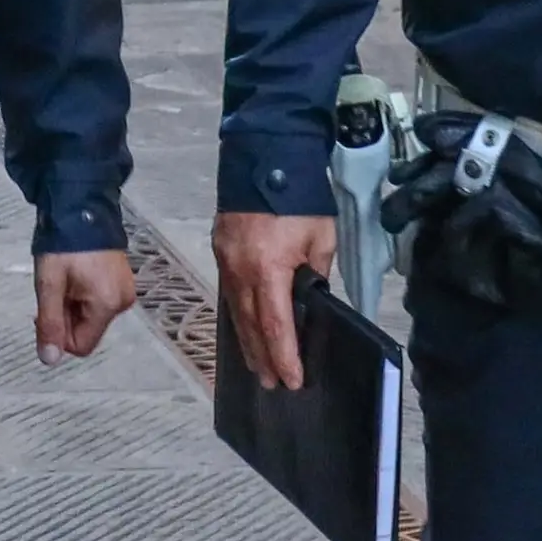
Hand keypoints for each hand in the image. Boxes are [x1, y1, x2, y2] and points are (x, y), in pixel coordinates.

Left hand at [35, 250, 134, 361]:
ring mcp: (126, 290)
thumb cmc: (64, 245)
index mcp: (107, 304)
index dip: (59, 333)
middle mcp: (123, 301)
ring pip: (91, 316)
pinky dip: (83, 294)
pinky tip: (76, 273)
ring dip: (73, 304)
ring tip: (65, 277)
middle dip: (66, 316)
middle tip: (55, 287)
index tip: (48, 305)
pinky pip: (99, 301)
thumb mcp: (50, 284)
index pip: (82, 346)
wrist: (81, 206)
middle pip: (87, 330)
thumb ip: (49, 324)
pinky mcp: (123, 281)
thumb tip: (49, 360)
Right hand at [212, 211, 337, 390]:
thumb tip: (311, 299)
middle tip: (272, 385)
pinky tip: (245, 329)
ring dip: (248, 342)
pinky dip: (238, 316)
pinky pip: (229, 294)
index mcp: (268, 268)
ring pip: (235, 312)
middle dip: (263, 358)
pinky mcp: (220, 251)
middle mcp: (240, 270)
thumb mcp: (321, 238)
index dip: (284, 356)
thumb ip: (315, 274)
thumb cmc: (300, 198)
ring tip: (259, 367)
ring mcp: (226, 261)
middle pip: (250, 326)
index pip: (276, 325)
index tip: (292, 380)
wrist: (266, 155)